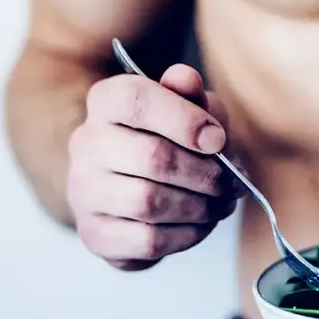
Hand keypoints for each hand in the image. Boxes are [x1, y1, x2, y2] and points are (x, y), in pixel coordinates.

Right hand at [67, 63, 237, 270]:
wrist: (140, 195)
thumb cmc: (173, 143)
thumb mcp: (191, 111)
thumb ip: (191, 95)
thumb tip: (186, 79)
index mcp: (105, 102)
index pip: (134, 99)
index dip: (184, 120)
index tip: (219, 139)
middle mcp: (86, 144)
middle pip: (153, 157)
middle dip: (207, 175)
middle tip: (234, 184)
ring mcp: (83, 192)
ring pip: (150, 202)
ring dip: (201, 207)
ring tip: (222, 204)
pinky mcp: (95, 234)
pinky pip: (149, 240)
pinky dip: (187, 235)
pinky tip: (200, 225)